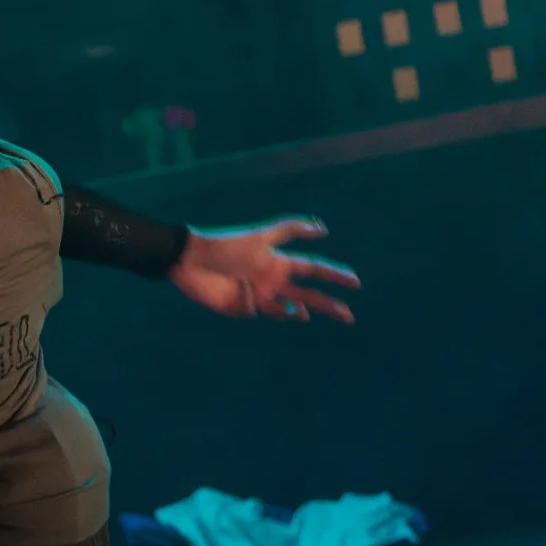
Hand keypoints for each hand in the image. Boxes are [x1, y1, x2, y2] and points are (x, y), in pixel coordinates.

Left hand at [169, 218, 359, 322]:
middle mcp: (271, 282)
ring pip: (284, 311)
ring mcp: (256, 297)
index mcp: (279, 263)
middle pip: (307, 297)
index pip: (314, 271)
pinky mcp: (238, 308)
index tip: (356, 283)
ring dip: (295, 313)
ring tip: (302, 312)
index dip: (335, 276)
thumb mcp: (260, 235)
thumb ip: (291, 230)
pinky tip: (240, 287)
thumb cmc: (225, 245)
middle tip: (348, 317)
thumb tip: (324, 228)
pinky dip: (250, 301)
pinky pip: (252, 310)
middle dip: (328, 305)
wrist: (189, 259)